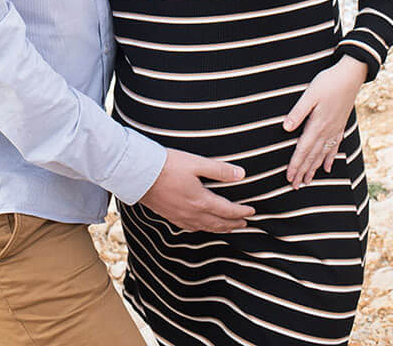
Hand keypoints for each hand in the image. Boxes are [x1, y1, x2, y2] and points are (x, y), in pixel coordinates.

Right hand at [139, 148, 254, 231]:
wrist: (139, 174)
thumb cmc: (167, 165)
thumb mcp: (196, 163)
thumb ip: (219, 170)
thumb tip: (241, 174)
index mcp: (201, 201)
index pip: (228, 210)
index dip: (242, 212)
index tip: (252, 211)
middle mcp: (193, 214)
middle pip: (219, 223)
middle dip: (234, 224)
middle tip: (245, 223)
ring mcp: (181, 217)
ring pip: (206, 228)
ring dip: (221, 228)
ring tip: (229, 228)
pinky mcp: (171, 217)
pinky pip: (192, 228)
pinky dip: (204, 228)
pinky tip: (203, 226)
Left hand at [283, 55, 367, 188]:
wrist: (350, 76)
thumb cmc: (328, 82)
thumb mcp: (310, 94)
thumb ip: (298, 112)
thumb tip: (285, 128)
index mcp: (317, 124)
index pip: (303, 149)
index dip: (295, 164)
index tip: (289, 177)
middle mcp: (327, 131)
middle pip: (312, 156)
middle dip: (303, 172)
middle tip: (295, 187)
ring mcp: (335, 130)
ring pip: (322, 155)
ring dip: (314, 169)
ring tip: (307, 182)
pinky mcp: (340, 126)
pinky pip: (334, 147)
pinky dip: (329, 159)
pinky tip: (327, 168)